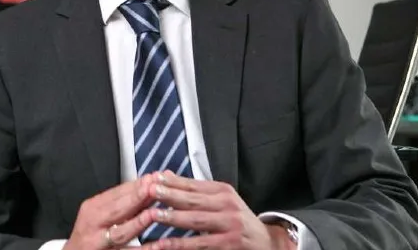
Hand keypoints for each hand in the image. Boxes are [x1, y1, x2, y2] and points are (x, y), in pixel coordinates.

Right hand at [63, 173, 157, 249]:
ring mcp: (100, 244)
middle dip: (136, 198)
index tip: (152, 177)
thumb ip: (118, 201)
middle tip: (154, 187)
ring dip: (138, 222)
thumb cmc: (90, 233)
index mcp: (92, 209)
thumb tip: (145, 184)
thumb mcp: (97, 213)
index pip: (114, 194)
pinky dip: (145, 249)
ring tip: (154, 212)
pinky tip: (160, 244)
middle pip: (116, 210)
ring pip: (121, 233)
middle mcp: (94, 225)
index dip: (134, 186)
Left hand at [142, 171, 294, 249]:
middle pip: (194, 200)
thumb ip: (194, 190)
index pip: (194, 185)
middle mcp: (228, 206)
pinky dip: (181, 244)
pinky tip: (165, 243)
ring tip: (154, 215)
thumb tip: (166, 175)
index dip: (173, 182)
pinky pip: (200, 245)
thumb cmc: (238, 220)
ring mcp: (229, 226)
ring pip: (196, 221)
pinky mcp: (228, 245)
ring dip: (173, 218)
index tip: (155, 178)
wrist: (267, 243)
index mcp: (223, 192)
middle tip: (150, 191)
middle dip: (170, 196)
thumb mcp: (221, 200)